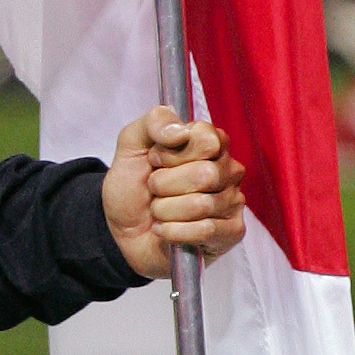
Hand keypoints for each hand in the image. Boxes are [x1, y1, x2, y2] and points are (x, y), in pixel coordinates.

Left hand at [102, 106, 247, 278]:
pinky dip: (173, 231)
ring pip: (201, 205)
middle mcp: (228, 170)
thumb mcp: (131, 145)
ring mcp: (233, 201)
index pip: (206, 139)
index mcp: (210, 143)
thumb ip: (153, 122)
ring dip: (164, 210)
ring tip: (158, 210)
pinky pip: (205, 230)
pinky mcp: (232, 232)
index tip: (155, 160)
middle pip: (205, 174)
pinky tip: (165, 230)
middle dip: (164, 185)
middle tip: (154, 188)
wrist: (121, 228)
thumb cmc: (132, 185)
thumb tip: (181, 132)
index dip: (171, 153)